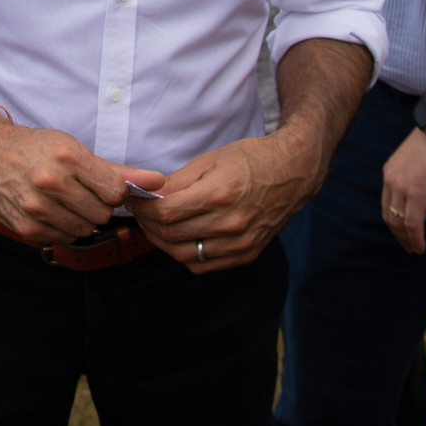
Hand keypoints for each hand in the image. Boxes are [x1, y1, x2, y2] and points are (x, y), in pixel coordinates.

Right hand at [0, 115, 163, 244]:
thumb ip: (118, 170)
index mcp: (68, 157)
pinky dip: (62, 227)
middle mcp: (51, 181)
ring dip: (80, 218)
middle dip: (97, 205)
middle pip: (102, 214)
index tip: (99, 184)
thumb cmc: (37, 148)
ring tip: (64, 200)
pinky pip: (64, 238)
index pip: (115, 192)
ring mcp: (37, 207)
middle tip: (79, 191)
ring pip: (85, 229)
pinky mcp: (27, 227)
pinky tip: (50, 210)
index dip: (112, 191)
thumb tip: (158, 182)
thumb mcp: (75, 149)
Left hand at [127, 133, 318, 273]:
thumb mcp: (210, 160)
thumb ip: (177, 182)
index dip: (142, 209)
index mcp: (220, 194)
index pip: (166, 213)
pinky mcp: (246, 255)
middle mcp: (231, 223)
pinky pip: (203, 265)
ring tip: (155, 226)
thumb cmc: (250, 160)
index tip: (133, 200)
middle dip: (146, 225)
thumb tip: (147, 196)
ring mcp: (240, 243)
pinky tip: (179, 237)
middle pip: (171, 236)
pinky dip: (184, 254)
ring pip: (183, 255)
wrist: (292, 174)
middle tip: (139, 213)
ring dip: (162, 242)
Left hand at [380, 130, 425, 254]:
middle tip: (408, 247)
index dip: (393, 220)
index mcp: (390, 171)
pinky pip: (413, 224)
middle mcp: (391, 180)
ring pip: (400, 223)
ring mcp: (402, 188)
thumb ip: (416, 174)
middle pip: (389, 215)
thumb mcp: (420, 158)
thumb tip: (425, 189)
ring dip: (407, 240)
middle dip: (398, 234)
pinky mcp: (417, 194)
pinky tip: (421, 248)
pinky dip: (416, 239)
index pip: (387, 203)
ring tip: (415, 250)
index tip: (402, 232)